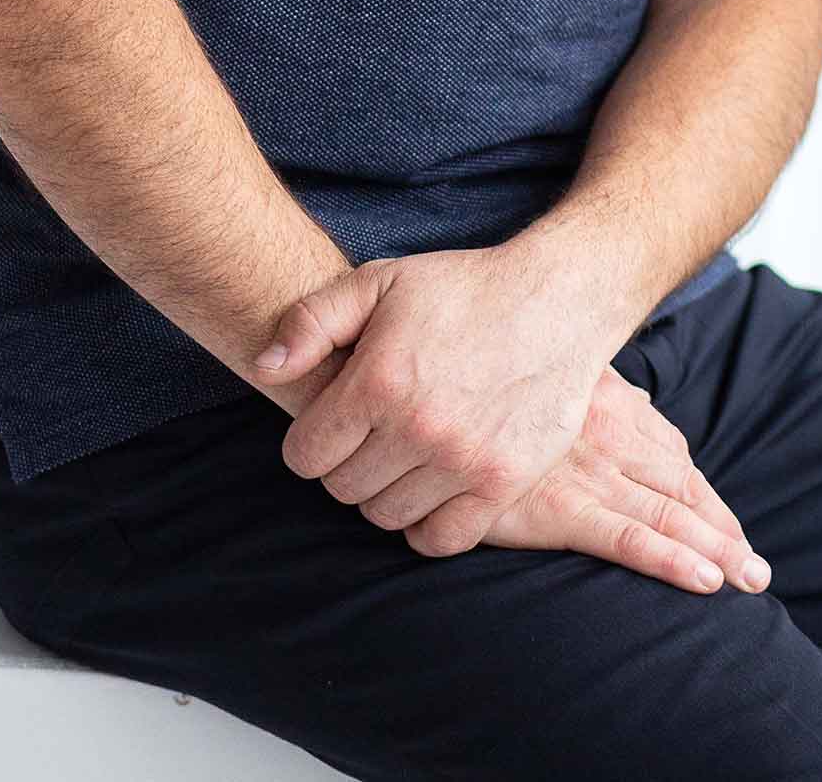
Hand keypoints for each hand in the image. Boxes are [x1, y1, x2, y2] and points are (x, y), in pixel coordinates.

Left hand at [257, 247, 612, 556]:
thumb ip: (312, 321)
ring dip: (385, 492)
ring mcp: (462, 461)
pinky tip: (431, 486)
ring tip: (402, 454)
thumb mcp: (380, 282)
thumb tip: (264, 368)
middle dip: (346, 464)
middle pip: (343, 490)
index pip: (306, 456)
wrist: (557, 301)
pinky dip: (427, 524)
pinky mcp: (502, 483)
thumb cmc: (462, 289)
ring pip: (386, 516)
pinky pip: (440, 539)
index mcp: (379, 380)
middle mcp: (417, 428)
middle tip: (371, 434)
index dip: (311, 441)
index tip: (332, 424)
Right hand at [483, 360, 771, 596]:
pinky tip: (704, 581)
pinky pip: (627, 538)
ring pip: (669, 516)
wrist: (449, 386)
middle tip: (757, 571)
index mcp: (612, 405)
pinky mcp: (561, 507)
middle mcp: (612, 439)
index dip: (704, 498)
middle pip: (682, 489)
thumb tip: (639, 403)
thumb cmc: (499, 376)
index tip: (729, 529)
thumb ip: (599, 391)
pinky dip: (670, 559)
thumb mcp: (557, 374)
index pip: (672, 457)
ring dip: (715, 551)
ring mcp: (591, 473)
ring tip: (749, 582)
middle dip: (723, 532)